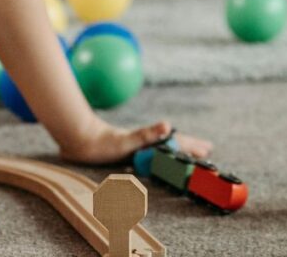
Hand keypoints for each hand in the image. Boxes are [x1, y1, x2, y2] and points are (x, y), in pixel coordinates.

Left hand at [58, 118, 211, 164]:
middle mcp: (144, 143)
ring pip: (161, 151)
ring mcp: (136, 148)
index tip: (207, 148)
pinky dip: (158, 158)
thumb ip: (147, 134)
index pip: (175, 142)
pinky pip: (148, 157)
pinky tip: (156, 160)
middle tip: (205, 150)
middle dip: (188, 147)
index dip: (191, 146)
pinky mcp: (125, 153)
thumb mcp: (127, 140)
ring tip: (187, 155)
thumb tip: (168, 125)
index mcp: (148, 141)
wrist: (79, 140)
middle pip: (171, 145)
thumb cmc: (103, 143)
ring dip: (175, 153)